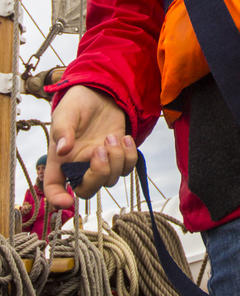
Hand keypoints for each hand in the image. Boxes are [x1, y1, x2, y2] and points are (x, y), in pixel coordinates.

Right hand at [45, 85, 136, 205]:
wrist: (99, 93)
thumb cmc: (77, 104)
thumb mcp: (66, 112)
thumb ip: (62, 130)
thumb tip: (62, 150)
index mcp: (60, 159)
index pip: (53, 187)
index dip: (57, 199)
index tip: (67, 201)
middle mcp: (79, 165)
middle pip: (88, 190)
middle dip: (98, 174)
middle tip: (100, 149)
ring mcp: (99, 162)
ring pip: (110, 180)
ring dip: (115, 159)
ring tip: (111, 136)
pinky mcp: (118, 155)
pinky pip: (127, 168)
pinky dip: (129, 156)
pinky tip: (125, 138)